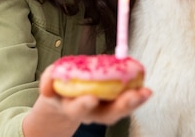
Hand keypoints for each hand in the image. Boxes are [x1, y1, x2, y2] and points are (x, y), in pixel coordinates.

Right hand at [22, 65, 151, 136]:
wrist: (64, 103)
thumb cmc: (59, 89)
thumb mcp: (49, 83)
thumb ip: (48, 80)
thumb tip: (48, 86)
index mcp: (71, 107)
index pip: (77, 108)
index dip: (83, 104)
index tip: (91, 98)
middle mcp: (90, 113)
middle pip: (106, 114)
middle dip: (120, 106)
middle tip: (132, 95)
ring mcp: (103, 111)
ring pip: (119, 111)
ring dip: (133, 103)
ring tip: (145, 92)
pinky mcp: (113, 105)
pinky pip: (126, 104)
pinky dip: (137, 98)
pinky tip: (146, 89)